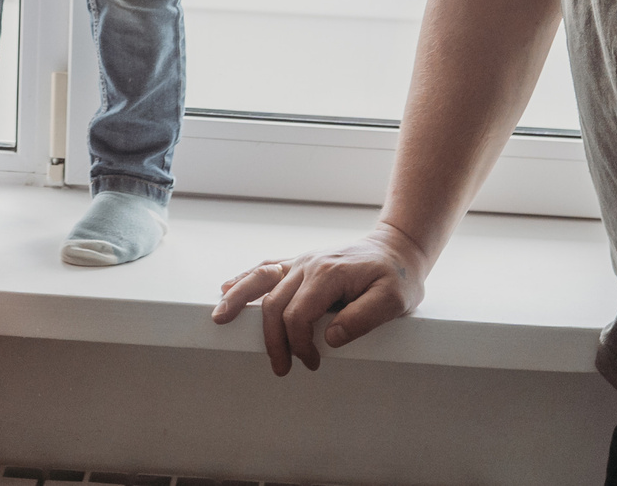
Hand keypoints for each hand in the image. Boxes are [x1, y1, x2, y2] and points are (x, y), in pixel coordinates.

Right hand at [208, 223, 430, 374]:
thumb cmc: (397, 278)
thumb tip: (329, 338)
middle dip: (272, 339)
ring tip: (219, 318)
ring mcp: (302, 261)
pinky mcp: (300, 263)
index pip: (298, 314)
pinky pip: (267, 268)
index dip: (298, 344)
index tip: (312, 364)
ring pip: (261, 279)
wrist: (396, 250)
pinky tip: (227, 287)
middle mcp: (309, 264)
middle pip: (274, 302)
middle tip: (280, 368)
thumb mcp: (394, 301)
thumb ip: (363, 319)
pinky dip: (245, 279)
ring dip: (238, 299)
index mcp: (328, 274)